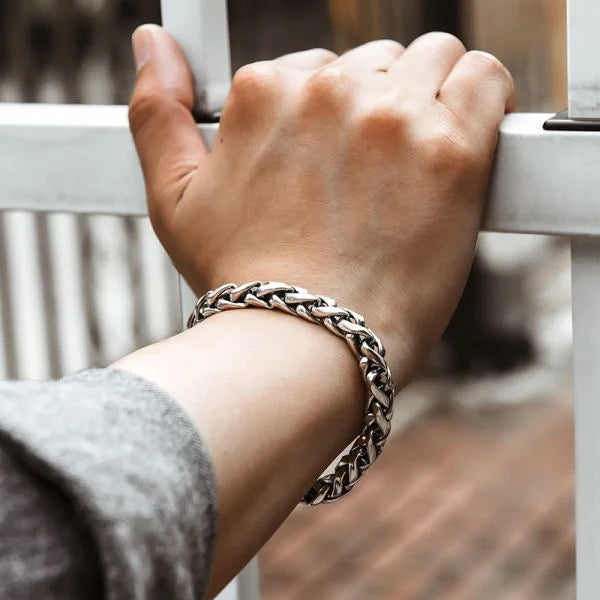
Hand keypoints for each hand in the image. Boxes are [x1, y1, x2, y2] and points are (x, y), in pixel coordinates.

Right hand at [129, 25, 514, 383]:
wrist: (305, 349)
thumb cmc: (243, 284)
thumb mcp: (175, 200)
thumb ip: (156, 114)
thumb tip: (151, 44)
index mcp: (263, 95)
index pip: (316, 70)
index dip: (333, 119)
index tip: (341, 162)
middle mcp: (327, 93)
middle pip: (377, 64)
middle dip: (379, 110)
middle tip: (375, 177)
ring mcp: (391, 117)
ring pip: (434, 61)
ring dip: (430, 101)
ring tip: (416, 165)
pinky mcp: (451, 149)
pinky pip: (486, 79)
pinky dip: (483, 100)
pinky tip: (464, 144)